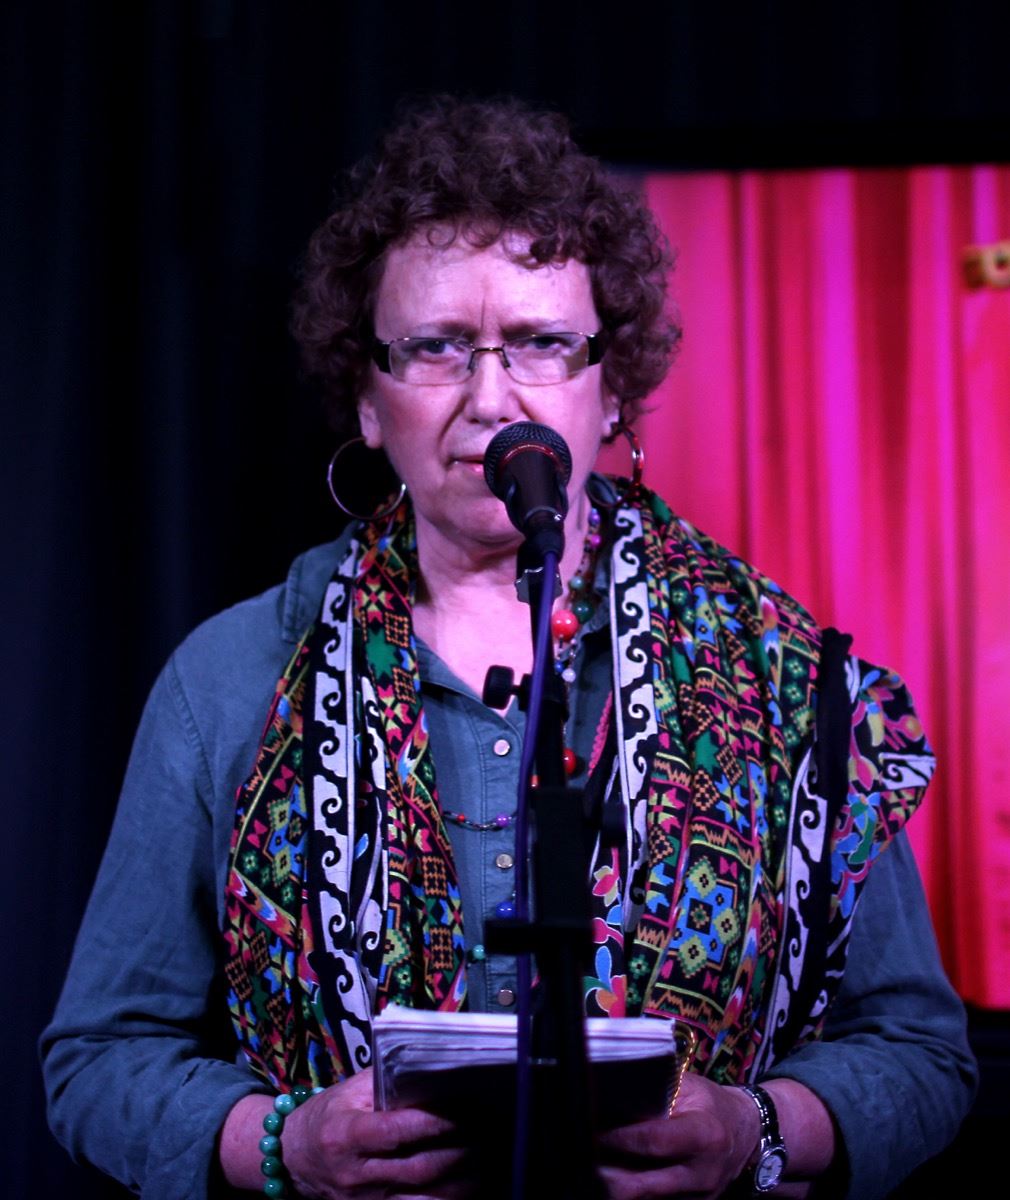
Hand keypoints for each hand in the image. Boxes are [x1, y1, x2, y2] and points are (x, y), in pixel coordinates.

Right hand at [281, 1069, 469, 1199]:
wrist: (290, 1158)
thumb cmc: (326, 1116)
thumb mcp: (348, 1091)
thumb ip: (386, 1080)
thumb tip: (431, 1067)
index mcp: (346, 1135)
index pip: (396, 1130)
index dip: (434, 1122)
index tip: (464, 1109)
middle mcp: (355, 1173)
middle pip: (418, 1167)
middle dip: (458, 1150)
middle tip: (486, 1129)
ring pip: (423, 1197)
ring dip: (460, 1180)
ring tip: (485, 1156)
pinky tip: (467, 1185)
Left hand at [597, 1073, 759, 1198]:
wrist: (746, 1133)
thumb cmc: (710, 1104)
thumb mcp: (689, 1087)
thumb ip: (655, 1090)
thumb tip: (612, 1091)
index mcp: (704, 1134)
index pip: (654, 1141)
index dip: (620, 1137)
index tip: (592, 1128)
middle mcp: (702, 1172)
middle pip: (644, 1185)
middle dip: (608, 1175)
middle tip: (581, 1157)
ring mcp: (699, 1197)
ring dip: (615, 1187)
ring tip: (591, 1170)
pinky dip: (633, 1193)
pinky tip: (614, 1179)